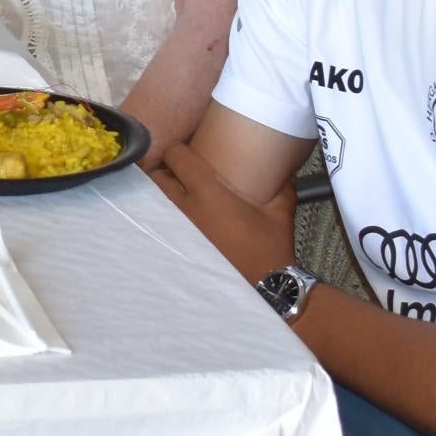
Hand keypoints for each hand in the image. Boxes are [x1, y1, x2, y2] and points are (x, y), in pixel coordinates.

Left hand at [150, 139, 294, 283]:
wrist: (262, 285)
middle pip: (157, 176)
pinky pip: (158, 223)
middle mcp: (184, 207)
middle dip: (165, 170)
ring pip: (152, 200)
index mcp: (207, 192)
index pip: (175, 156)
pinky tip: (176, 221)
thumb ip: (281, 186)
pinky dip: (162, 217)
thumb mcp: (279, 212)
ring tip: (177, 195)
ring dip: (161, 194)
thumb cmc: (268, 246)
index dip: (178, 150)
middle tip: (180, 173)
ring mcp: (175, 228)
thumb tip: (283, 170)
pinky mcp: (174, 246)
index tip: (187, 152)